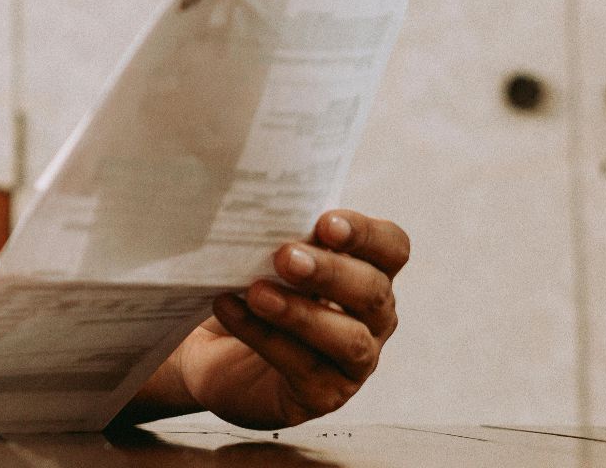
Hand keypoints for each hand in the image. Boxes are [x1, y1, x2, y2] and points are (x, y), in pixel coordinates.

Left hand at [170, 209, 409, 428]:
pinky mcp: (324, 394)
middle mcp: (373, 318)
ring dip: (301, 313)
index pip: (392, 248)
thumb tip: (263, 211)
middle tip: (285, 257)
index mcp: (369, 272)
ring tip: (258, 294)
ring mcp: (355, 362)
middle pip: (372, 292)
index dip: (366, 234)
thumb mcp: (268, 260)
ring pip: (348, 339)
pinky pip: (302, 367)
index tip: (326, 223)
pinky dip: (263, 337)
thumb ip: (281, 236)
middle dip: (330, 272)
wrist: (213, 353)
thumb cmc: (253, 292)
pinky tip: (230, 310)